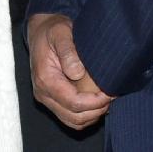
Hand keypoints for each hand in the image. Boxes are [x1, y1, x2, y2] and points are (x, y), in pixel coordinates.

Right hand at [27, 13, 111, 130]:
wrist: (41, 31)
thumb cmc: (53, 30)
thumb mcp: (61, 33)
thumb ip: (68, 52)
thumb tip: (78, 73)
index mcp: (44, 78)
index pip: (73, 102)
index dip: (94, 102)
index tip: (109, 92)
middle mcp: (42, 92)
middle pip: (74, 116)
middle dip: (96, 110)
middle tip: (111, 96)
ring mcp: (46, 98)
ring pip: (73, 121)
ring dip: (92, 115)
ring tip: (106, 100)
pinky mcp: (51, 100)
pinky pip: (70, 117)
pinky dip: (85, 115)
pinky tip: (96, 102)